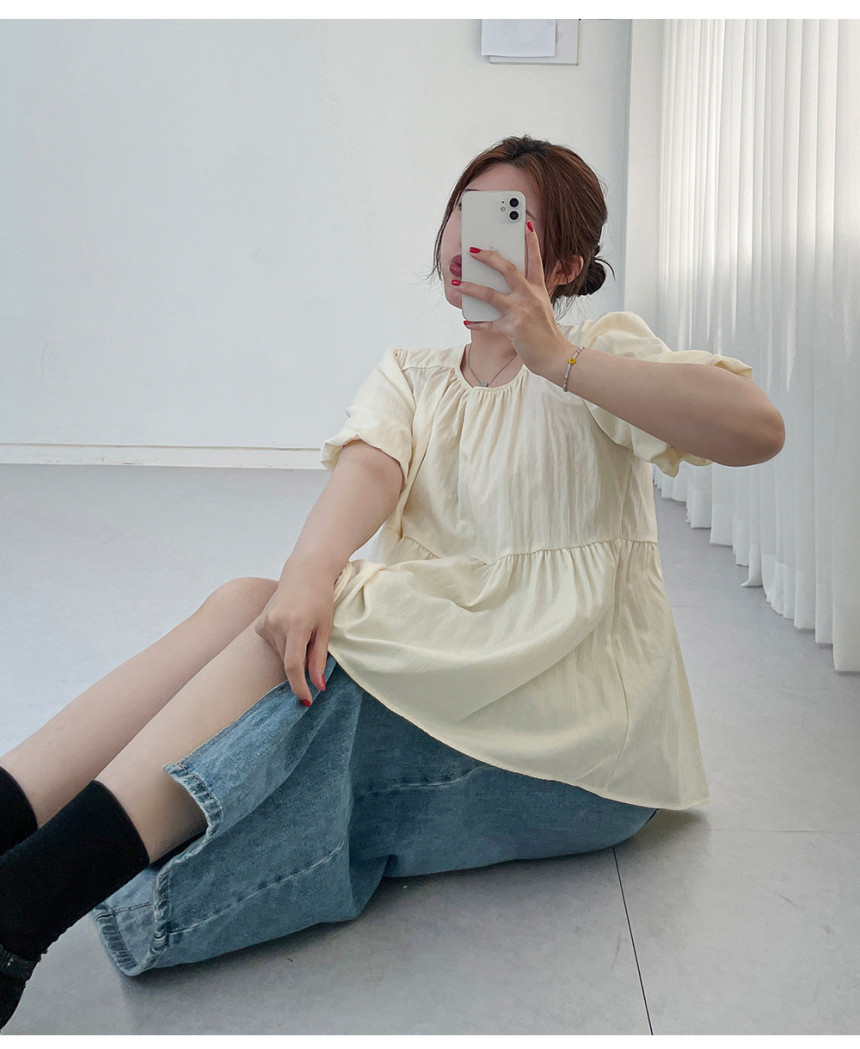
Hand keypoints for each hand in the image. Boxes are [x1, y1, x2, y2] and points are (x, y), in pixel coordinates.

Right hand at [254, 560, 333, 705]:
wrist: (306, 571)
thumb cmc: (320, 598)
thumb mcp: (325, 628)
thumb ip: (319, 658)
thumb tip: (318, 685)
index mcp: (295, 626)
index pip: (293, 666)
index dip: (299, 687)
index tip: (306, 700)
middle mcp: (275, 625)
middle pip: (288, 660)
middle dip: (302, 663)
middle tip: (314, 643)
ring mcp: (264, 624)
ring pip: (281, 654)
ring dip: (293, 651)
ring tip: (304, 628)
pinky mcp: (259, 624)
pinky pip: (274, 644)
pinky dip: (284, 643)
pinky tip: (292, 625)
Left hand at [455, 222, 570, 380]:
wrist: (554, 356)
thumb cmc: (545, 333)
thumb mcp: (541, 307)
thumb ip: (527, 295)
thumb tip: (502, 286)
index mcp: (538, 289)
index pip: (535, 260)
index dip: (531, 241)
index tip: (525, 224)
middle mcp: (530, 296)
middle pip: (508, 269)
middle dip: (488, 257)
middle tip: (473, 250)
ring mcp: (521, 311)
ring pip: (490, 294)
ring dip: (471, 288)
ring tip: (458, 284)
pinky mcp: (512, 328)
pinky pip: (488, 323)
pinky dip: (476, 322)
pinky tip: (466, 320)